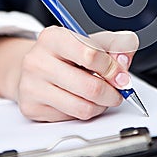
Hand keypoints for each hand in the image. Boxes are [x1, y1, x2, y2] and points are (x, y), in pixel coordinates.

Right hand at [15, 26, 138, 121]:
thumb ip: (115, 45)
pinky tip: (82, 100)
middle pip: (90, 86)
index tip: (122, 75)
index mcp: (54, 37)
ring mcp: (32, 86)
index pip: (91, 55)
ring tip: (103, 97)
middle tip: (118, 91)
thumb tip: (124, 61)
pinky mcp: (32, 108)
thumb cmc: (66, 53)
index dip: (113, 68)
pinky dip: (84, 111)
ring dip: (101, 105)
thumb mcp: (91, 40)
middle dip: (112, 93)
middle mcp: (38, 61)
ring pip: (82, 107)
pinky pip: (71, 118)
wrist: (35, 67)